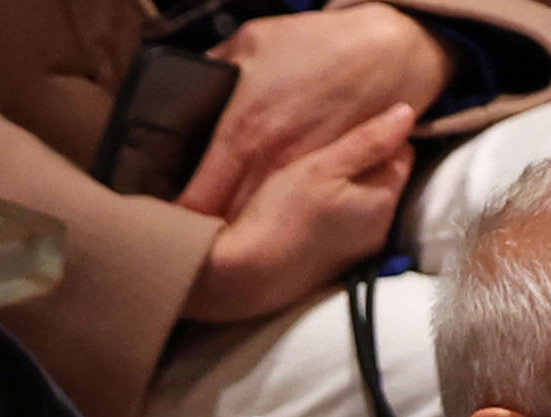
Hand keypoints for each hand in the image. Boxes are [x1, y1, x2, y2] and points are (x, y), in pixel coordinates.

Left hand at [176, 5, 448, 221]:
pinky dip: (272, 224)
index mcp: (240, 132)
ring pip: (256, 229)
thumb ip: (214, 67)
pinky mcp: (325, 188)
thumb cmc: (318, 45)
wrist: (387, 55)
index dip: (175, 221)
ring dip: (235, 237)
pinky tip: (259, 224)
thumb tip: (184, 84)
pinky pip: (290, 218)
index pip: (196, 202)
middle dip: (202, 236)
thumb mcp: (253, 41)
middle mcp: (267, 165)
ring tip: (215, 241)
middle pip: (223, 226)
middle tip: (184, 240)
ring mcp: (298, 182)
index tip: (163, 225)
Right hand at [181, 103, 414, 323]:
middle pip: (386, 179)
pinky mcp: (341, 264)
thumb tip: (408, 113)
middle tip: (324, 156)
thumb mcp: (322, 166)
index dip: (377, 137)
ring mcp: (362, 250)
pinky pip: (349, 225)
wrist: (246, 276)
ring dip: (349, 188)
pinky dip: (337, 212)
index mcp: (383, 200)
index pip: (402, 153)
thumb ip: (367, 141)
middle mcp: (382, 229)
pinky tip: (310, 211)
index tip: (345, 134)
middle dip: (364, 164)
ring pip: (366, 202)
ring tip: (313, 183)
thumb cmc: (281, 215)